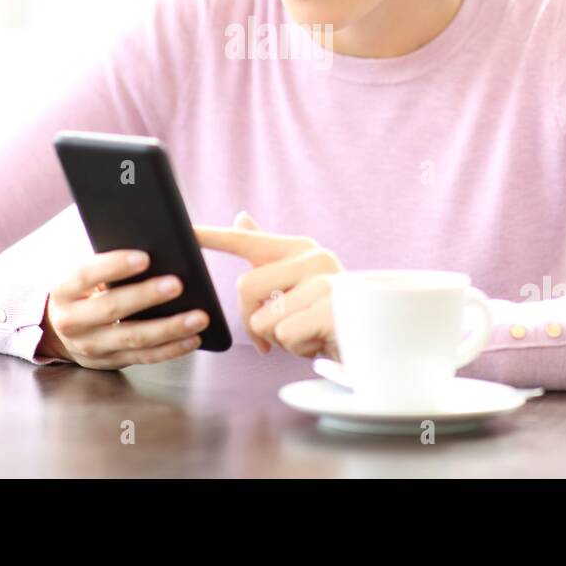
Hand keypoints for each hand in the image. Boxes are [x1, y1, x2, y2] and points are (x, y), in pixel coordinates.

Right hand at [36, 250, 208, 369]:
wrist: (59, 334)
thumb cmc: (82, 293)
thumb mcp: (83, 278)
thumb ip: (108, 267)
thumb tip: (155, 253)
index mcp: (64, 291)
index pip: (86, 275)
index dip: (114, 266)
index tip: (144, 257)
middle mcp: (73, 322)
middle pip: (112, 309)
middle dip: (146, 296)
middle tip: (177, 285)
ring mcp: (92, 347)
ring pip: (133, 338)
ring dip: (169, 328)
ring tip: (198, 317)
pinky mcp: (112, 363)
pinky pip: (145, 357)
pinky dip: (172, 349)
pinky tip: (193, 338)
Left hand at [194, 211, 342, 359]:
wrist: (378, 338)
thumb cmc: (328, 312)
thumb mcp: (297, 282)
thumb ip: (268, 253)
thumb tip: (241, 216)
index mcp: (299, 248)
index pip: (247, 239)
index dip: (213, 236)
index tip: (186, 230)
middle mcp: (313, 256)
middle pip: (245, 287)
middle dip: (253, 319)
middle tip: (278, 331)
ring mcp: (325, 281)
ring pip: (263, 317)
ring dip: (279, 337)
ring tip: (308, 332)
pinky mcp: (331, 309)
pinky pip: (284, 336)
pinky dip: (296, 349)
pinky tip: (319, 341)